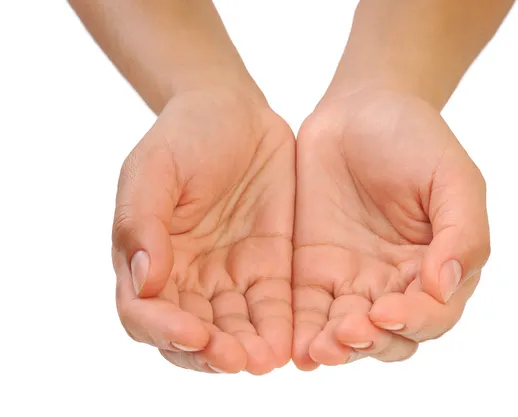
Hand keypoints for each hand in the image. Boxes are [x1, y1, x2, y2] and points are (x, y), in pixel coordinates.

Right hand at [112, 90, 294, 374]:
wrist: (234, 111)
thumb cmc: (184, 135)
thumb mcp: (154, 169)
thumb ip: (142, 223)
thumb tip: (144, 282)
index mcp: (149, 258)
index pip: (146, 313)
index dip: (165, 331)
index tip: (192, 334)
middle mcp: (186, 276)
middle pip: (192, 335)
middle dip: (211, 353)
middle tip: (235, 359)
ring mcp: (228, 274)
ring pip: (234, 329)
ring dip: (247, 349)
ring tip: (266, 360)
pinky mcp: (268, 266)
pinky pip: (273, 307)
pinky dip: (279, 328)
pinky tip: (291, 341)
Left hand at [292, 91, 489, 369]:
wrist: (359, 111)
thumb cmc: (414, 139)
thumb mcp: (453, 177)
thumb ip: (463, 232)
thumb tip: (444, 285)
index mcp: (437, 266)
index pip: (433, 313)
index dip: (415, 320)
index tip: (388, 311)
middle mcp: (395, 282)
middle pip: (389, 336)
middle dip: (371, 342)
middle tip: (348, 334)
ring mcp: (352, 279)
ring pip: (347, 332)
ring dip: (336, 347)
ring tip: (318, 350)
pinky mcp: (313, 271)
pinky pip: (309, 311)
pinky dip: (303, 332)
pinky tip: (294, 345)